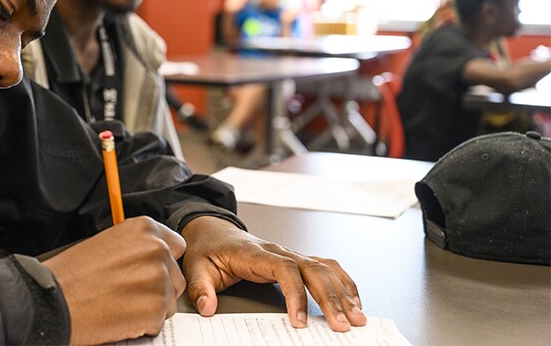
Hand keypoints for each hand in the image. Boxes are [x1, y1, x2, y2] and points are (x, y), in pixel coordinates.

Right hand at [45, 217, 185, 344]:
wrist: (55, 299)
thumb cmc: (72, 274)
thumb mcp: (108, 244)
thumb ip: (136, 249)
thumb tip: (151, 261)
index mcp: (144, 229)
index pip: (176, 246)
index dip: (163, 262)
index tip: (150, 271)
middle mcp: (157, 249)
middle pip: (176, 276)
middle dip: (159, 288)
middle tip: (129, 294)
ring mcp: (159, 279)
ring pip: (170, 301)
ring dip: (151, 307)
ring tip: (121, 305)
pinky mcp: (156, 308)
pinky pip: (159, 322)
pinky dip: (142, 325)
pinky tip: (120, 317)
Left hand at [181, 216, 365, 331]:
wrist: (213, 229)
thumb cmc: (208, 247)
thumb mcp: (196, 267)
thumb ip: (201, 287)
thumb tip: (207, 307)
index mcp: (256, 253)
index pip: (284, 269)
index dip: (295, 295)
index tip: (299, 322)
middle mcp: (279, 251)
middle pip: (312, 270)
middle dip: (330, 298)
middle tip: (343, 325)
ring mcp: (290, 254)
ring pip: (324, 268)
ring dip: (343, 292)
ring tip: (357, 317)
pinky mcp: (296, 259)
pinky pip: (325, 267)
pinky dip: (343, 282)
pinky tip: (353, 300)